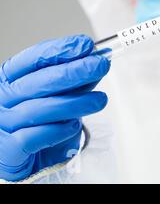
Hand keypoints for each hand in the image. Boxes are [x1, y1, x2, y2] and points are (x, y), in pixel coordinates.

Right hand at [0, 35, 109, 181]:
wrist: (26, 164)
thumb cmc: (39, 127)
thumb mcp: (58, 100)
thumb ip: (75, 83)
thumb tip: (96, 62)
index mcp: (10, 81)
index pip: (33, 59)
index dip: (60, 50)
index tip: (86, 45)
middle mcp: (1, 99)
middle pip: (39, 81)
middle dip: (74, 71)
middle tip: (100, 65)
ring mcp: (1, 124)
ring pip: (39, 108)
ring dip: (75, 102)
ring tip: (100, 100)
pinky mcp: (6, 150)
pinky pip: (33, 137)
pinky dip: (57, 130)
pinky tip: (74, 125)